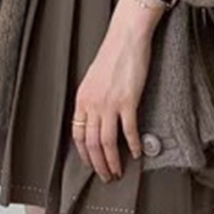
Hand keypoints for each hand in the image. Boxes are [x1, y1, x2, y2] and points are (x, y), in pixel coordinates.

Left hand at [71, 0, 161, 181]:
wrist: (126, 37)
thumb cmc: (112, 54)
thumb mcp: (93, 78)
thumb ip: (92, 98)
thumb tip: (95, 117)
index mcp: (82, 98)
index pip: (78, 135)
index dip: (84, 155)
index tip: (91, 165)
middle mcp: (92, 103)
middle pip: (91, 144)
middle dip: (98, 164)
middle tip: (106, 176)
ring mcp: (110, 103)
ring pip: (107, 142)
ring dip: (113, 161)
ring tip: (118, 172)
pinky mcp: (128, 101)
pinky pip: (128, 131)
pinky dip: (132, 146)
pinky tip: (136, 153)